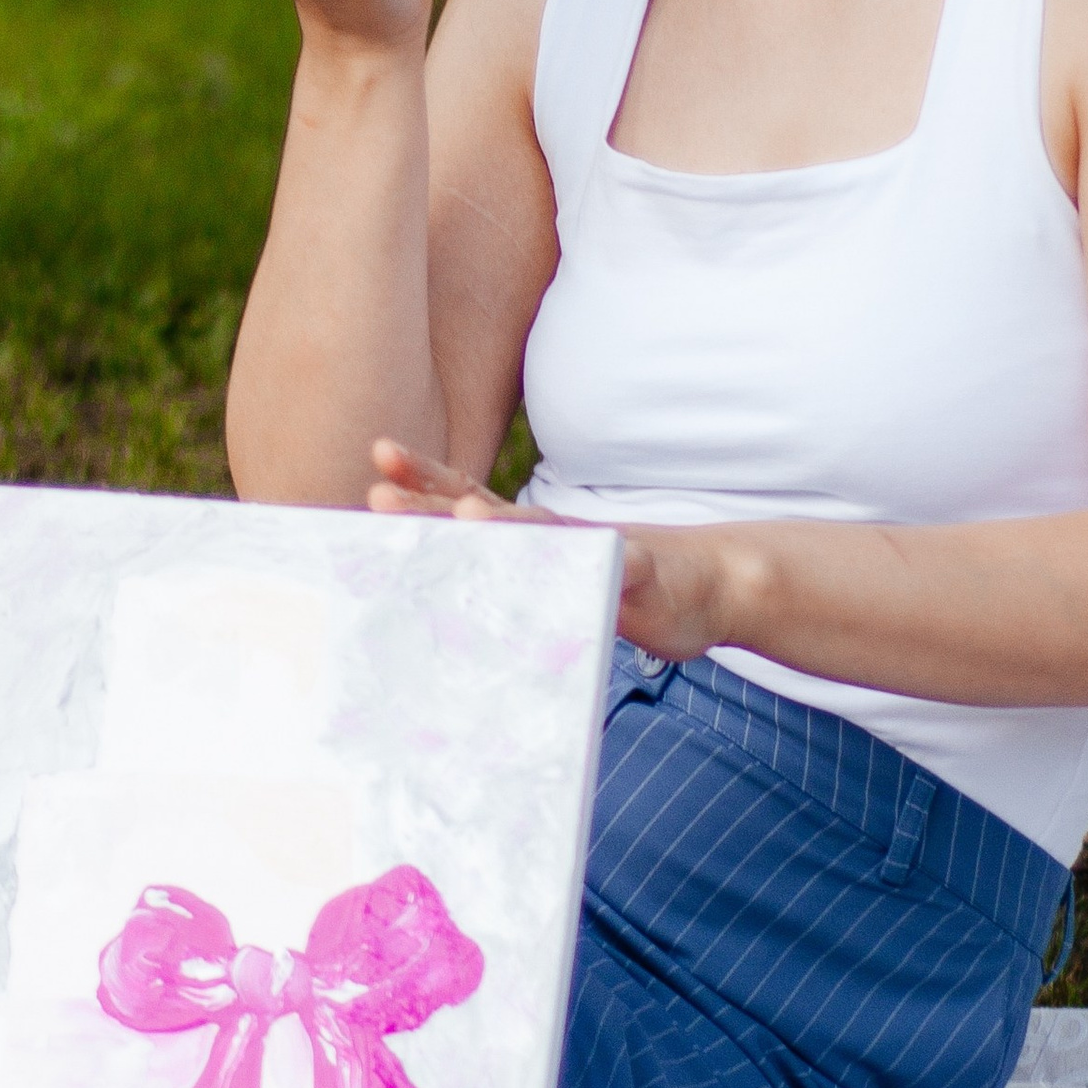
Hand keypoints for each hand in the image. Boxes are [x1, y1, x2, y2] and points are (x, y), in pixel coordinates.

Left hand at [365, 443, 732, 658]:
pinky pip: (622, 567)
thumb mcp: (557, 586)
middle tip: (380, 493)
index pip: (466, 503)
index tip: (375, 479)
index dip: (422, 491)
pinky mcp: (642, 574)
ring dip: (509, 525)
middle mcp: (557, 533)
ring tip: (467, 516)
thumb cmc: (622, 586)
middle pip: (488, 509)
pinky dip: (605, 562)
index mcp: (530, 535)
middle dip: (433, 500)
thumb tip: (443, 608)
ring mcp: (601, 548)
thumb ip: (510, 589)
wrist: (711, 580)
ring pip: (549, 531)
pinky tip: (589, 557)